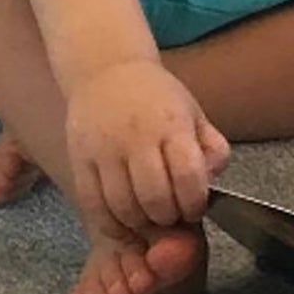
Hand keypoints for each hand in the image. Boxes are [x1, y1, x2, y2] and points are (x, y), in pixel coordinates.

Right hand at [62, 60, 230, 239]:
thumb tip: (212, 184)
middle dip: (168, 217)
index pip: (188, 176)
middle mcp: (136, 136)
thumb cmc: (156, 97)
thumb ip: (213, 150)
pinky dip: (110, 223)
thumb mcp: (194, 113)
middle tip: (169, 215)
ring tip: (146, 216)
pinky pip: (92, 204)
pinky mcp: (79, 157)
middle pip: (155, 198)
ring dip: (140, 223)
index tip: (193, 208)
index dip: (194, 203)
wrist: (105, 70)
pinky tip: (121, 221)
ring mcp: (104, 148)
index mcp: (171, 124)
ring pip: (123, 206)